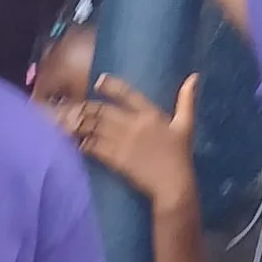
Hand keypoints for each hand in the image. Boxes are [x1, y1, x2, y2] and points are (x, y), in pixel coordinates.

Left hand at [73, 69, 197, 211]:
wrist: (173, 184)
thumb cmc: (180, 156)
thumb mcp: (186, 124)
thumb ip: (187, 100)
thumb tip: (194, 77)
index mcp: (150, 114)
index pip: (127, 94)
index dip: (110, 86)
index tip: (98, 82)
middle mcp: (133, 124)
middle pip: (103, 110)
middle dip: (86, 107)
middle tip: (74, 105)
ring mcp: (123, 141)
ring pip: (94, 127)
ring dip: (79, 123)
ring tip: (67, 121)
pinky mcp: (115, 158)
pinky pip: (93, 146)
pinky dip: (82, 142)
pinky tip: (74, 141)